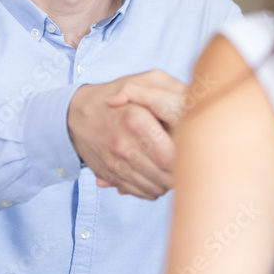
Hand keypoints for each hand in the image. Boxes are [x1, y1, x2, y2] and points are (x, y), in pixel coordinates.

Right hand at [67, 69, 187, 199]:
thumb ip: (173, 87)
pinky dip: (155, 188)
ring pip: (157, 189)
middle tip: (188, 160)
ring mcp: (116, 165)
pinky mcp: (112, 177)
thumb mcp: (144, 80)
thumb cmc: (117, 95)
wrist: (76, 115)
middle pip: (166, 177)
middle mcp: (124, 146)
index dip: (186, 157)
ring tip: (174, 166)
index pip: (170, 156)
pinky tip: (158, 172)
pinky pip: (143, 193)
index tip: (192, 149)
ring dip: (170, 181)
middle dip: (183, 172)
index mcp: (135, 119)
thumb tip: (197, 101)